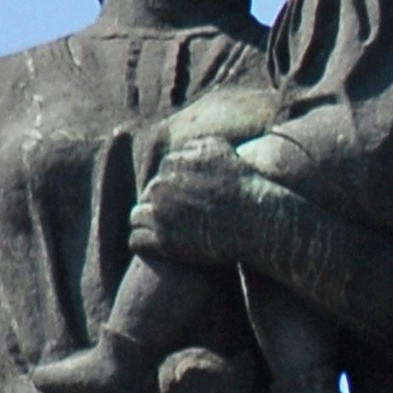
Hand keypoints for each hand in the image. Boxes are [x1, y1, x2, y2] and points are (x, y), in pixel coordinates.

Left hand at [129, 144, 273, 264]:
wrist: (256, 219)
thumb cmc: (243, 186)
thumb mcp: (221, 150)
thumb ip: (196, 145)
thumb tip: (181, 148)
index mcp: (172, 163)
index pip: (158, 178)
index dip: (169, 192)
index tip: (183, 204)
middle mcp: (161, 185)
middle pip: (147, 197)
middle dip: (159, 208)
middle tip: (178, 221)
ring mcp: (160, 213)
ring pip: (137, 218)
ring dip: (148, 225)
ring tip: (164, 234)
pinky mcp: (162, 240)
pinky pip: (136, 240)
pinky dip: (145, 244)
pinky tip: (158, 247)